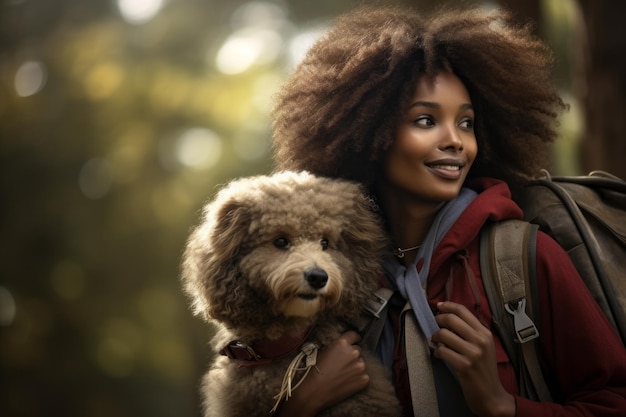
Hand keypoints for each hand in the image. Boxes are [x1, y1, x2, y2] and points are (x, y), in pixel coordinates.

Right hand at [275, 331, 369, 416]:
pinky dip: (358, 378)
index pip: (354, 335)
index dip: (353, 338)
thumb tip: (338, 347)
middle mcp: (354, 353)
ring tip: (344, 375)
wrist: (314, 392)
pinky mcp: (364, 379)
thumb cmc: (313, 371)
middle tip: (343, 363)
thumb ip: (334, 347)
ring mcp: (360, 367)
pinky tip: (347, 382)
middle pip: (358, 350)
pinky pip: (364, 376)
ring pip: (361, 363)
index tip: (354, 341)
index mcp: (342, 343)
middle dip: (352, 355)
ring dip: (355, 367)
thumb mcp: (321, 352)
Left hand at [432, 301, 515, 416]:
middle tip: (435, 326)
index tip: (438, 306)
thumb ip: (470, 332)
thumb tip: (448, 318)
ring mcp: (473, 353)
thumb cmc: (484, 370)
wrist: (491, 395)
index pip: (463, 311)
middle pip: (451, 319)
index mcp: (485, 333)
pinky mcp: (464, 365)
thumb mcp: (484, 346)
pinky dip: (436, 352)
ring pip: (443, 334)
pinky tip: (439, 355)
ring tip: (436, 343)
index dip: (448, 306)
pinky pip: (442, 351)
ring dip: (435, 338)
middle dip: (438, 320)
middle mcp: (480, 340)